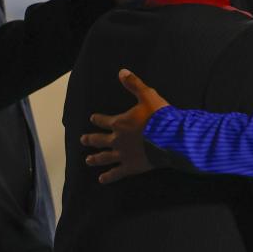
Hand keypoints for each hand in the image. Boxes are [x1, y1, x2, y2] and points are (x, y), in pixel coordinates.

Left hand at [80, 69, 169, 183]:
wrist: (170, 137)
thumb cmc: (159, 116)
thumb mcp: (147, 95)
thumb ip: (134, 85)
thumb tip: (121, 71)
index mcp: (119, 123)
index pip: (103, 120)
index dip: (97, 119)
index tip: (92, 119)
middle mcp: (117, 139)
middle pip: (99, 140)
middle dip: (90, 140)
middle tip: (82, 140)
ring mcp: (123, 154)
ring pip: (105, 157)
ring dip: (95, 159)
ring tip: (88, 161)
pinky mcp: (131, 166)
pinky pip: (117, 172)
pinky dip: (109, 176)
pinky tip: (102, 179)